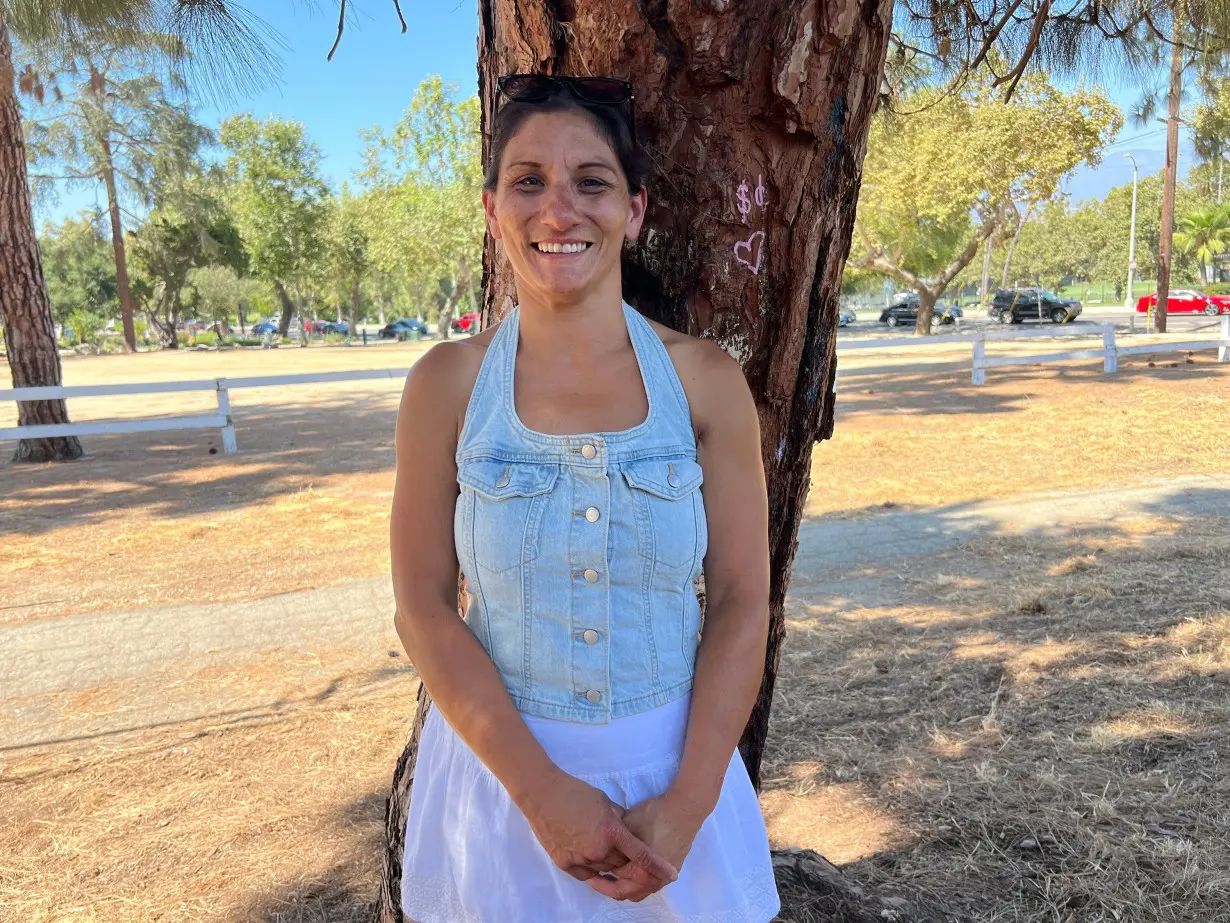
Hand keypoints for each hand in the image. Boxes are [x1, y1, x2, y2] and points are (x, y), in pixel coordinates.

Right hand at [518, 770, 678, 895]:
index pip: (641, 854)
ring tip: (599, 843)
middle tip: (618, 842)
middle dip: (624, 855)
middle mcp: (598, 849)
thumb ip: (619, 819)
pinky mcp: (565, 863)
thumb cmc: (575, 792)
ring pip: (604, 869)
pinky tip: (590, 856)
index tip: (672, 873)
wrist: (543, 794)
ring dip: (608, 861)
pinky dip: (592, 867)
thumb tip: (628, 831)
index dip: (658, 865)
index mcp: (611, 831)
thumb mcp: (605, 802)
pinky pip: (586, 874)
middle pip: (622, 863)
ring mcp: (581, 858)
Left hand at [592, 791, 708, 901]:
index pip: (613, 883)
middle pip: (624, 893)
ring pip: (638, 891)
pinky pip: (650, 884)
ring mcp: (663, 879)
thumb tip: (600, 848)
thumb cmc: (653, 817)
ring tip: (611, 872)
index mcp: (639, 874)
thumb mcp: (626, 827)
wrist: (684, 810)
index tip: (588, 871)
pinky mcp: (671, 871)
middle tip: (595, 875)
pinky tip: (630, 866)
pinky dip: (637, 881)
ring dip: (623, 885)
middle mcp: (652, 882)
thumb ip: (612, 844)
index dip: (598, 877)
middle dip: (608, 885)